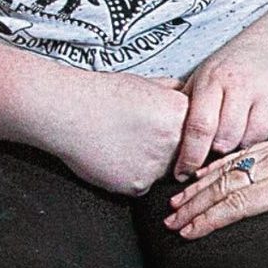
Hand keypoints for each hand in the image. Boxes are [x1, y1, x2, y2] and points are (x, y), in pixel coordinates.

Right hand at [39, 71, 188, 194]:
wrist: (68, 111)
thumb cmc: (102, 94)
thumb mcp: (148, 83)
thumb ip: (173, 93)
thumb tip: (186, 95)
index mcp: (180, 113)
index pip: (200, 131)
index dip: (188, 134)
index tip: (175, 134)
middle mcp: (174, 141)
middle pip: (186, 154)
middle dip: (173, 151)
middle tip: (147, 140)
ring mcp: (156, 166)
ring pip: (165, 172)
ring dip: (154, 165)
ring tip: (129, 145)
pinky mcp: (137, 185)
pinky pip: (144, 185)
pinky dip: (133, 175)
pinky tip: (117, 157)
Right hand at [165, 133, 267, 241]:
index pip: (244, 203)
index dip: (213, 219)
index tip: (189, 232)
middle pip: (229, 184)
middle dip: (196, 205)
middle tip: (170, 222)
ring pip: (231, 168)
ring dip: (201, 186)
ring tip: (175, 203)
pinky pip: (243, 153)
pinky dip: (219, 165)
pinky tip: (202, 175)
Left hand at [174, 51, 267, 176]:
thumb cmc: (235, 67)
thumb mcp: (205, 77)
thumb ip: (188, 107)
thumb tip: (165, 144)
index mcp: (215, 78)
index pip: (199, 126)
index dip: (190, 155)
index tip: (183, 172)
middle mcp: (244, 83)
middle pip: (226, 139)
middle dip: (218, 150)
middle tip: (216, 147)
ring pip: (252, 140)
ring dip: (242, 144)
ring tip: (239, 131)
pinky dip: (265, 136)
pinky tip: (260, 122)